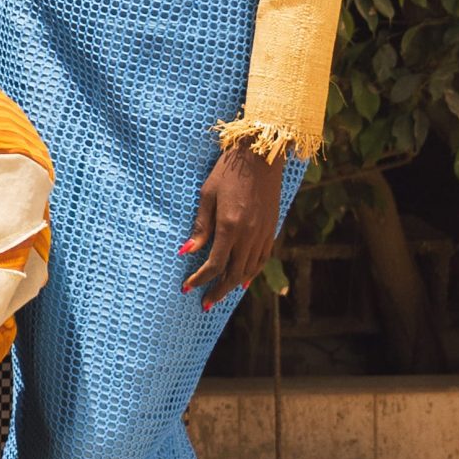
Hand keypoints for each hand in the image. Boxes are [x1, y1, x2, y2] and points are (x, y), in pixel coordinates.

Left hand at [181, 143, 286, 308]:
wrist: (261, 155)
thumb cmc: (228, 171)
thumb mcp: (207, 195)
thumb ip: (201, 227)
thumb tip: (187, 252)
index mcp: (230, 226)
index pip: (214, 264)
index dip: (200, 279)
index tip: (187, 287)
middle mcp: (249, 234)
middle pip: (233, 273)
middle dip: (217, 291)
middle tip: (204, 303)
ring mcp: (263, 233)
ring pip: (250, 269)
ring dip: (234, 285)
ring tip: (220, 294)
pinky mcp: (272, 228)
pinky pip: (263, 258)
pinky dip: (253, 272)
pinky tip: (245, 279)